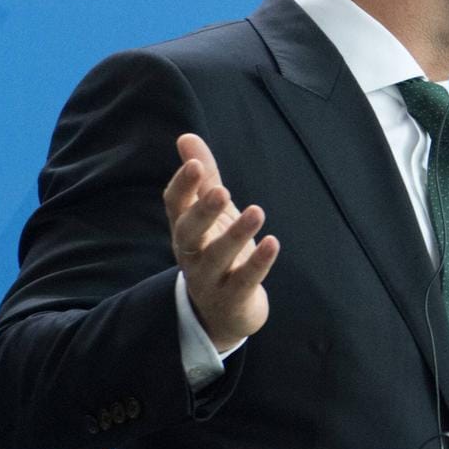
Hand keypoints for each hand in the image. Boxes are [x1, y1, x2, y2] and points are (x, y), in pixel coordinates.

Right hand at [162, 133, 278, 350]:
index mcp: (184, 230)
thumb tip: (186, 136)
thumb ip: (203, 179)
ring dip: (236, 235)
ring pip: (218, 257)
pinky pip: (245, 280)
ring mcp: (210, 278)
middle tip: (221, 190)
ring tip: (257, 210)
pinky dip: (258, 263)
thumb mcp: (211, 215)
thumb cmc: (216, 251)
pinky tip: (273, 243)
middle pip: (189, 233)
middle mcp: (191, 254)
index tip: (197, 164)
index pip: (175, 206)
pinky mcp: (233, 297)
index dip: (183, 186)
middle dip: (203, 212)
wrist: (222, 311)